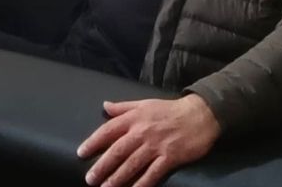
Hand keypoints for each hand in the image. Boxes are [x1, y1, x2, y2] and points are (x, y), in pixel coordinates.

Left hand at [77, 94, 220, 186]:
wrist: (200, 114)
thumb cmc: (169, 109)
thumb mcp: (143, 103)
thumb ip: (122, 107)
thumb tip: (104, 106)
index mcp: (133, 119)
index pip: (108, 131)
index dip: (93, 142)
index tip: (81, 153)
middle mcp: (141, 133)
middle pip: (117, 151)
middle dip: (102, 166)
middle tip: (90, 179)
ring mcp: (156, 146)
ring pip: (132, 165)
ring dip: (117, 178)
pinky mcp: (170, 158)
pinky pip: (153, 174)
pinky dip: (142, 184)